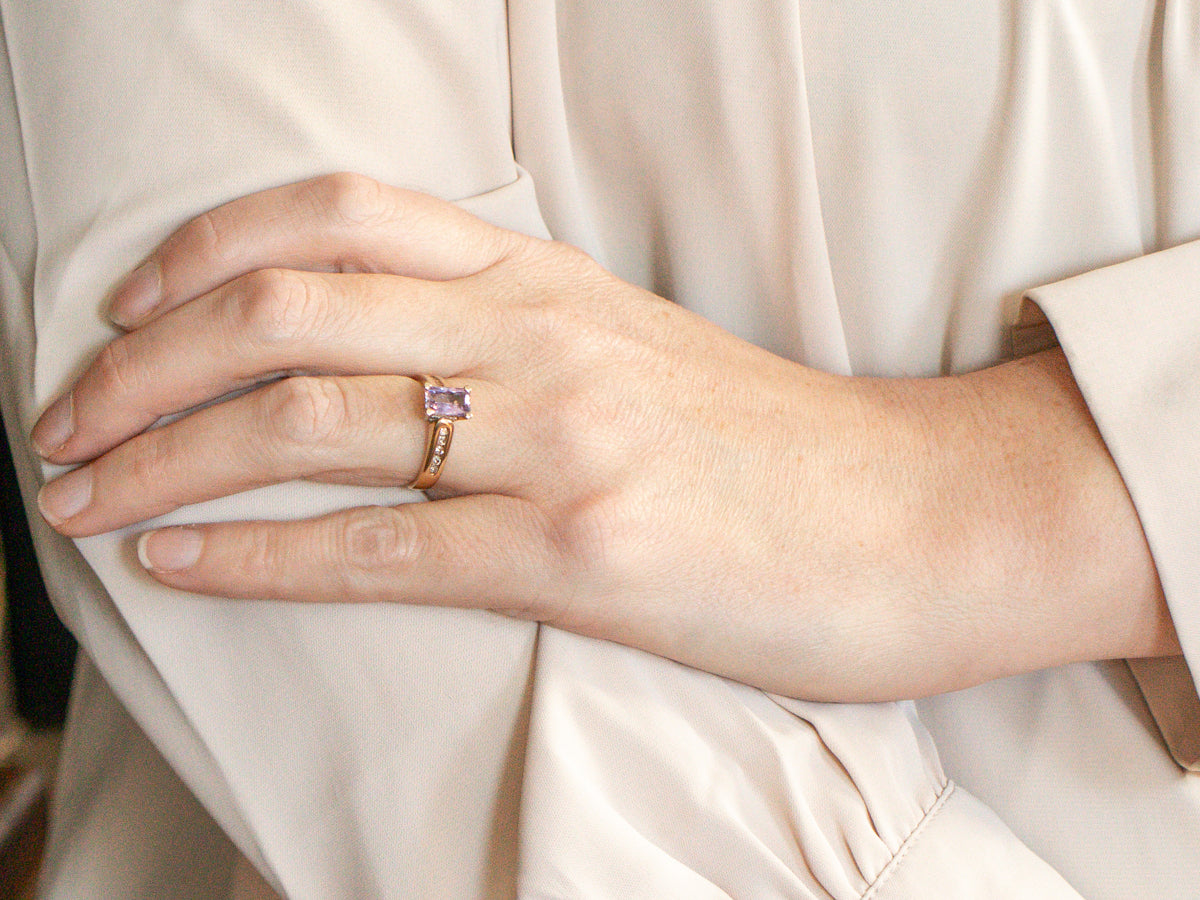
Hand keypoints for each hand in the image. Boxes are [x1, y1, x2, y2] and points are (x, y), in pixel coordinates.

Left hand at [32, 174, 1177, 700]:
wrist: (913, 516)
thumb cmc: (773, 444)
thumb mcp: (631, 349)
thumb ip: (512, 335)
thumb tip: (387, 360)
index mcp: (547, 279)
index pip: (339, 216)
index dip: (204, 249)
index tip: (127, 305)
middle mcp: (537, 338)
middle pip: (286, 312)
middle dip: (140, 368)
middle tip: (62, 423)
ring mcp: (556, 440)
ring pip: (305, 424)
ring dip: (162, 459)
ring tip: (80, 497)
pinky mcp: (579, 552)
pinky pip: (377, 549)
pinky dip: (253, 555)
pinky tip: (175, 564)